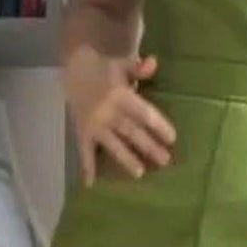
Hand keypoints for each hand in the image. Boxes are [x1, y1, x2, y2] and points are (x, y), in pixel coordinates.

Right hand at [64, 49, 175, 184]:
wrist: (73, 69)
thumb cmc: (106, 68)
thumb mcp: (123, 64)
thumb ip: (139, 68)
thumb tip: (154, 63)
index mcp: (119, 94)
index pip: (142, 112)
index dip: (157, 125)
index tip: (172, 138)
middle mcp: (107, 111)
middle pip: (131, 131)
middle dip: (148, 146)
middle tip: (165, 161)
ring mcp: (93, 123)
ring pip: (112, 143)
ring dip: (125, 158)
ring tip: (139, 173)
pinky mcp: (82, 131)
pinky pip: (84, 150)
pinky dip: (87, 167)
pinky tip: (90, 183)